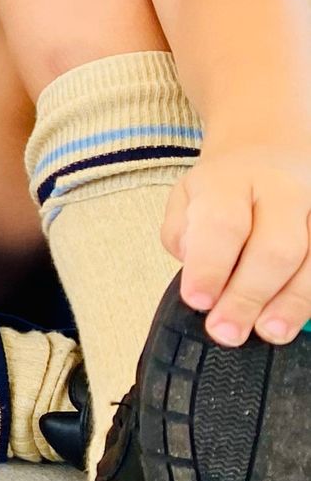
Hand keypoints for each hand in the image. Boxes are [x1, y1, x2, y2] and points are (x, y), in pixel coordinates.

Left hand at [163, 143, 310, 344]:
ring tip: (269, 332)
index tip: (198, 302)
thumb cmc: (222, 187)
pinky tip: (297, 316)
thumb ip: (183, 234)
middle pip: (275, 247)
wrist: (268, 147)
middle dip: (250, 296)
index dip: (210, 267)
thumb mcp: (186, 197)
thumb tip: (198, 275)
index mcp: (230, 180)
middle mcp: (281, 189)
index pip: (222, 224)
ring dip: (291, 303)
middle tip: (227, 331)